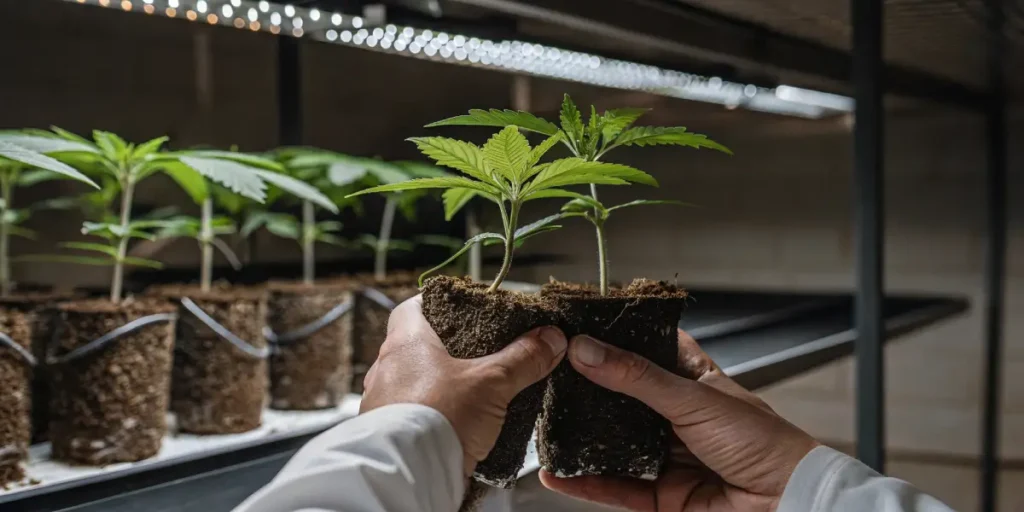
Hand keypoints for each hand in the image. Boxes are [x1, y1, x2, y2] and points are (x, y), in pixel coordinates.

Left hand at [360, 295, 566, 477]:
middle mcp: (387, 368)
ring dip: (437, 383)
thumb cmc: (438, 417)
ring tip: (469, 392)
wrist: (411, 472)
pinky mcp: (389, 432)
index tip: (459, 308)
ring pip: (413, 380)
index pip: (412, 306)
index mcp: (406, 342)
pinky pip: (410, 413)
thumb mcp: (492, 382)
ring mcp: (382, 401)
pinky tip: (455, 423)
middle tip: (475, 353)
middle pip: (415, 345)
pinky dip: (431, 413)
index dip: (436, 304)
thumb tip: (550, 338)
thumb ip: (523, 358)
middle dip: (446, 349)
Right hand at [540, 330, 818, 511]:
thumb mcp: (693, 399)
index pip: (651, 349)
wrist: (787, 504)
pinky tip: (559, 474)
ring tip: (546, 424)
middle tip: (551, 375)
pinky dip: (586, 483)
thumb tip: (587, 350)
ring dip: (582, 439)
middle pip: (623, 400)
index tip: (580, 325)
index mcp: (695, 382)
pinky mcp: (661, 496)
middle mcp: (678, 417)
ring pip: (615, 446)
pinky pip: (617, 488)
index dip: (619, 337)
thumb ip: (636, 377)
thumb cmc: (764, 443)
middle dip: (589, 391)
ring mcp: (668, 457)